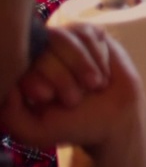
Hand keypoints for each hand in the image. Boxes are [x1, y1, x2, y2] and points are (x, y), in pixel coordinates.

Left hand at [0, 25, 143, 151]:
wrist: (115, 119)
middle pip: (43, 49)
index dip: (36, 78)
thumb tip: (10, 85)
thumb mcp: (36, 132)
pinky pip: (87, 34)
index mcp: (24, 72)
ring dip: (83, 66)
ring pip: (65, 37)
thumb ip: (11, 116)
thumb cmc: (73, 125)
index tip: (48, 97)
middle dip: (63, 77)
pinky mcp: (90, 34)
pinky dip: (97, 56)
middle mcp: (42, 52)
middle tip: (75, 99)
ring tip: (94, 85)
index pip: (20, 61)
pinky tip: (103, 73)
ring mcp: (66, 41)